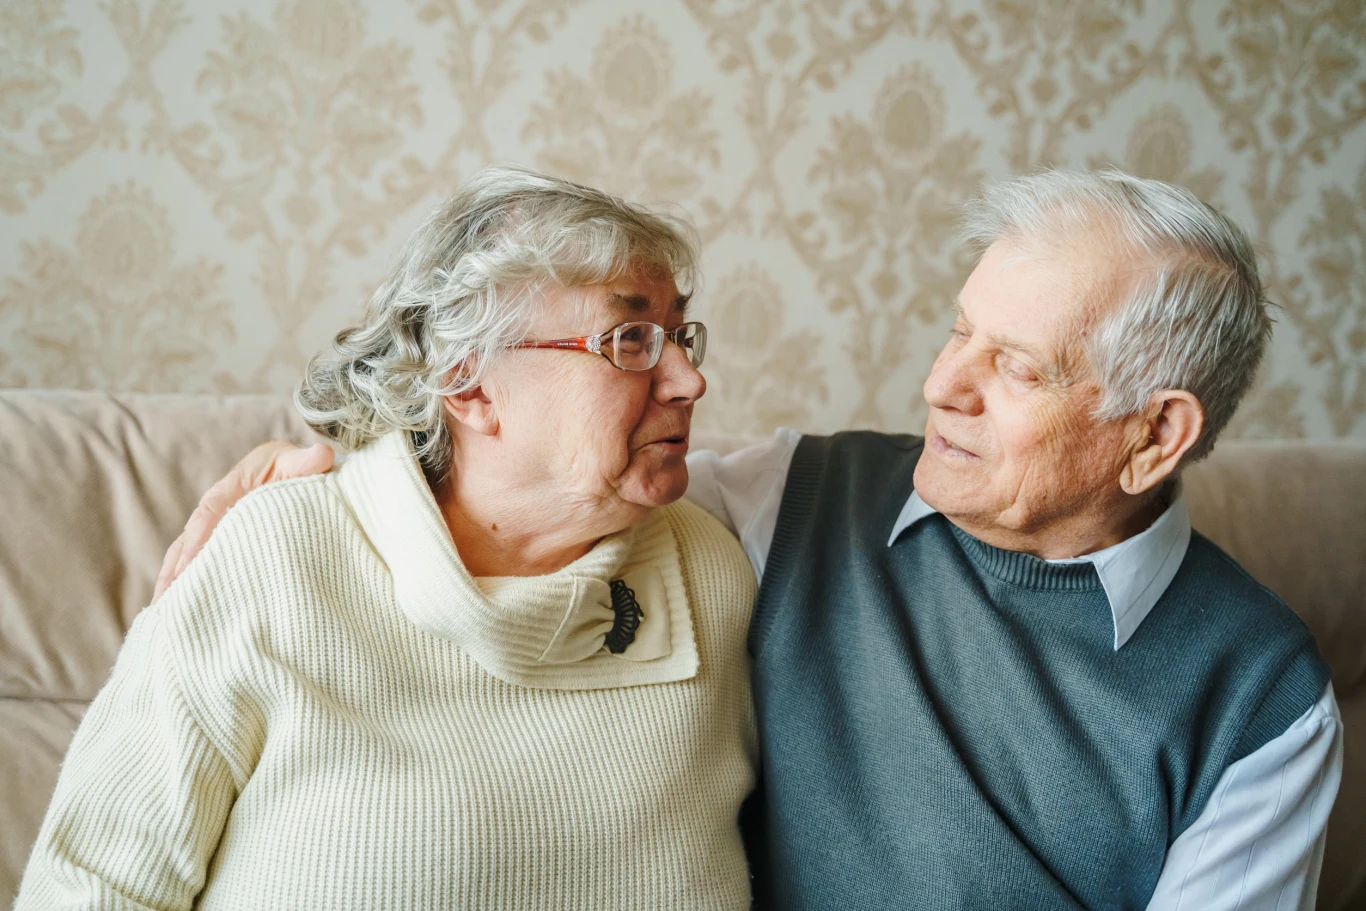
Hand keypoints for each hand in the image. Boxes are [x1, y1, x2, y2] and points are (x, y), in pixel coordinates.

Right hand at [153, 441, 334, 601]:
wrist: (293, 468)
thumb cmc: (294, 465)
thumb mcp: (300, 461)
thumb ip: (309, 461)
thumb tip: (323, 454)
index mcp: (232, 487)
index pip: (209, 512)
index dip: (199, 538)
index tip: (191, 565)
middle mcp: (215, 509)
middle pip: (187, 540)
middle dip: (176, 570)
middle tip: (166, 602)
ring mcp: (214, 529)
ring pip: (184, 555)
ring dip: (173, 582)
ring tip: (164, 614)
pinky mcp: (219, 544)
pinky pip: (196, 564)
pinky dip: (184, 585)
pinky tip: (178, 611)